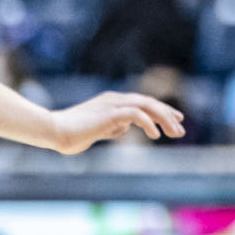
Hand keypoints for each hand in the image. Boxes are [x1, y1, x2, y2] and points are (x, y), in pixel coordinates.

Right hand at [48, 92, 185, 154]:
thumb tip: (123, 129)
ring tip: (174, 133)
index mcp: (113, 102)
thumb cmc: (71, 134)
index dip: (161, 111)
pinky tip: (155, 135)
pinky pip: (136, 114)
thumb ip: (110, 129)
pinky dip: (148, 123)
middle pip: (150, 103)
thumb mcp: (96, 132)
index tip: (176, 120)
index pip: (144, 103)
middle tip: (181, 130)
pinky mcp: (109, 113)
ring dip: (164, 119)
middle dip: (168, 115)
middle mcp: (116, 99)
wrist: (53, 131)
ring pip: (147, 106)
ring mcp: (113, 104)